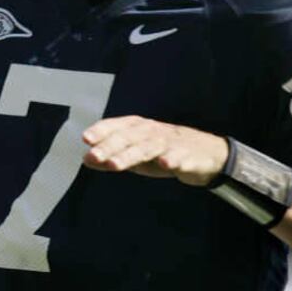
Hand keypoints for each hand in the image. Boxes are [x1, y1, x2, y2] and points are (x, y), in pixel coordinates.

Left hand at [82, 116, 228, 186]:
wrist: (205, 154)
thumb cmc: (164, 152)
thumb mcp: (135, 156)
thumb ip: (111, 157)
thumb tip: (86, 159)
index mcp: (138, 128)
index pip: (117, 126)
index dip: (102, 131)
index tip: (86, 138)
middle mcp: (152, 132)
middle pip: (129, 138)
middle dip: (110, 146)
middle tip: (94, 155)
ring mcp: (170, 143)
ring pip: (148, 148)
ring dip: (131, 155)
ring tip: (115, 164)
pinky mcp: (187, 156)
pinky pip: (179, 157)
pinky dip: (173, 159)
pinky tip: (165, 163)